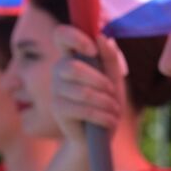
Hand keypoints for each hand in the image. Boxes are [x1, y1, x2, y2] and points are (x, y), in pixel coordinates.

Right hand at [49, 26, 127, 140]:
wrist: (99, 135)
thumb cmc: (107, 102)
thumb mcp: (114, 78)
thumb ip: (110, 57)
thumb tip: (103, 37)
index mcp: (73, 56)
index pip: (61, 35)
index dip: (75, 37)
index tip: (93, 50)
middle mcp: (59, 70)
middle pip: (74, 68)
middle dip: (101, 82)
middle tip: (112, 93)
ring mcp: (56, 90)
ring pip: (83, 92)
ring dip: (106, 103)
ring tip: (114, 110)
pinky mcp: (58, 109)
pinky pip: (83, 110)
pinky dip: (103, 116)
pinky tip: (110, 121)